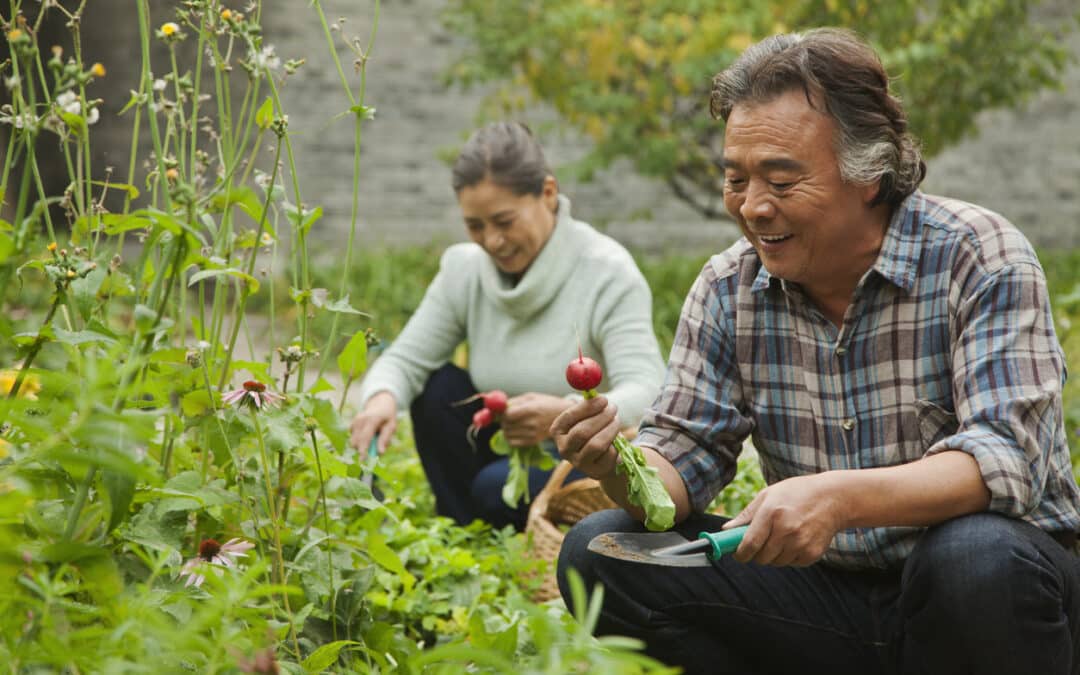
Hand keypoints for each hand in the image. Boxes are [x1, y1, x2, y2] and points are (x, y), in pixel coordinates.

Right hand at [349, 391, 397, 454]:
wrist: (380, 403)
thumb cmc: (388, 416)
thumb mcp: (392, 426)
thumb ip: (385, 439)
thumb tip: (380, 453)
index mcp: (371, 419)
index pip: (365, 437)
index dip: (363, 450)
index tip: (363, 460)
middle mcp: (360, 420)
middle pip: (356, 441)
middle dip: (362, 450)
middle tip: (372, 453)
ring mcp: (354, 421)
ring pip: (353, 441)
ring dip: (362, 445)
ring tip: (373, 439)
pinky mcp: (352, 424)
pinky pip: (353, 438)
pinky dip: (360, 441)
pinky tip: (368, 435)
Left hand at [500, 392, 572, 446]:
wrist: (563, 417)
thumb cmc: (546, 403)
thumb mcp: (531, 397)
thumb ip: (514, 401)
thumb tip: (498, 407)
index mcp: (532, 409)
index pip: (508, 415)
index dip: (503, 413)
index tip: (504, 410)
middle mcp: (532, 423)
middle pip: (506, 425)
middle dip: (503, 420)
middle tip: (508, 416)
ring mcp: (532, 434)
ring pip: (507, 434)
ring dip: (506, 428)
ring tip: (513, 423)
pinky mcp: (533, 442)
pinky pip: (512, 443)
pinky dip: (510, 437)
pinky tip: (515, 431)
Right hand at [549, 395, 620, 479]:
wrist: (603, 454)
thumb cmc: (594, 428)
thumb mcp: (589, 415)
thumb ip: (591, 405)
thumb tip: (599, 398)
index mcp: (558, 431)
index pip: (568, 418)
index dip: (586, 408)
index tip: (603, 399)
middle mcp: (564, 449)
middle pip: (582, 433)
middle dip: (601, 418)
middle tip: (613, 408)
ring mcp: (578, 463)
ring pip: (596, 445)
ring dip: (610, 429)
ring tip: (616, 421)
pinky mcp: (594, 472)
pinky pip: (609, 455)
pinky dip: (616, 444)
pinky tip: (616, 441)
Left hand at [723, 473, 842, 566]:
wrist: (833, 498)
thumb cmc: (796, 494)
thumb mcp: (769, 494)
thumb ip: (747, 514)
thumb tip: (726, 531)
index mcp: (771, 512)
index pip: (750, 543)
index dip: (740, 554)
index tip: (738, 555)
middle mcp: (786, 529)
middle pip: (762, 557)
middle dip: (756, 554)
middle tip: (759, 544)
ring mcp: (801, 543)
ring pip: (776, 562)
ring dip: (773, 555)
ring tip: (781, 537)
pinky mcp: (812, 553)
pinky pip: (792, 563)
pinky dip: (789, 556)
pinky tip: (795, 540)